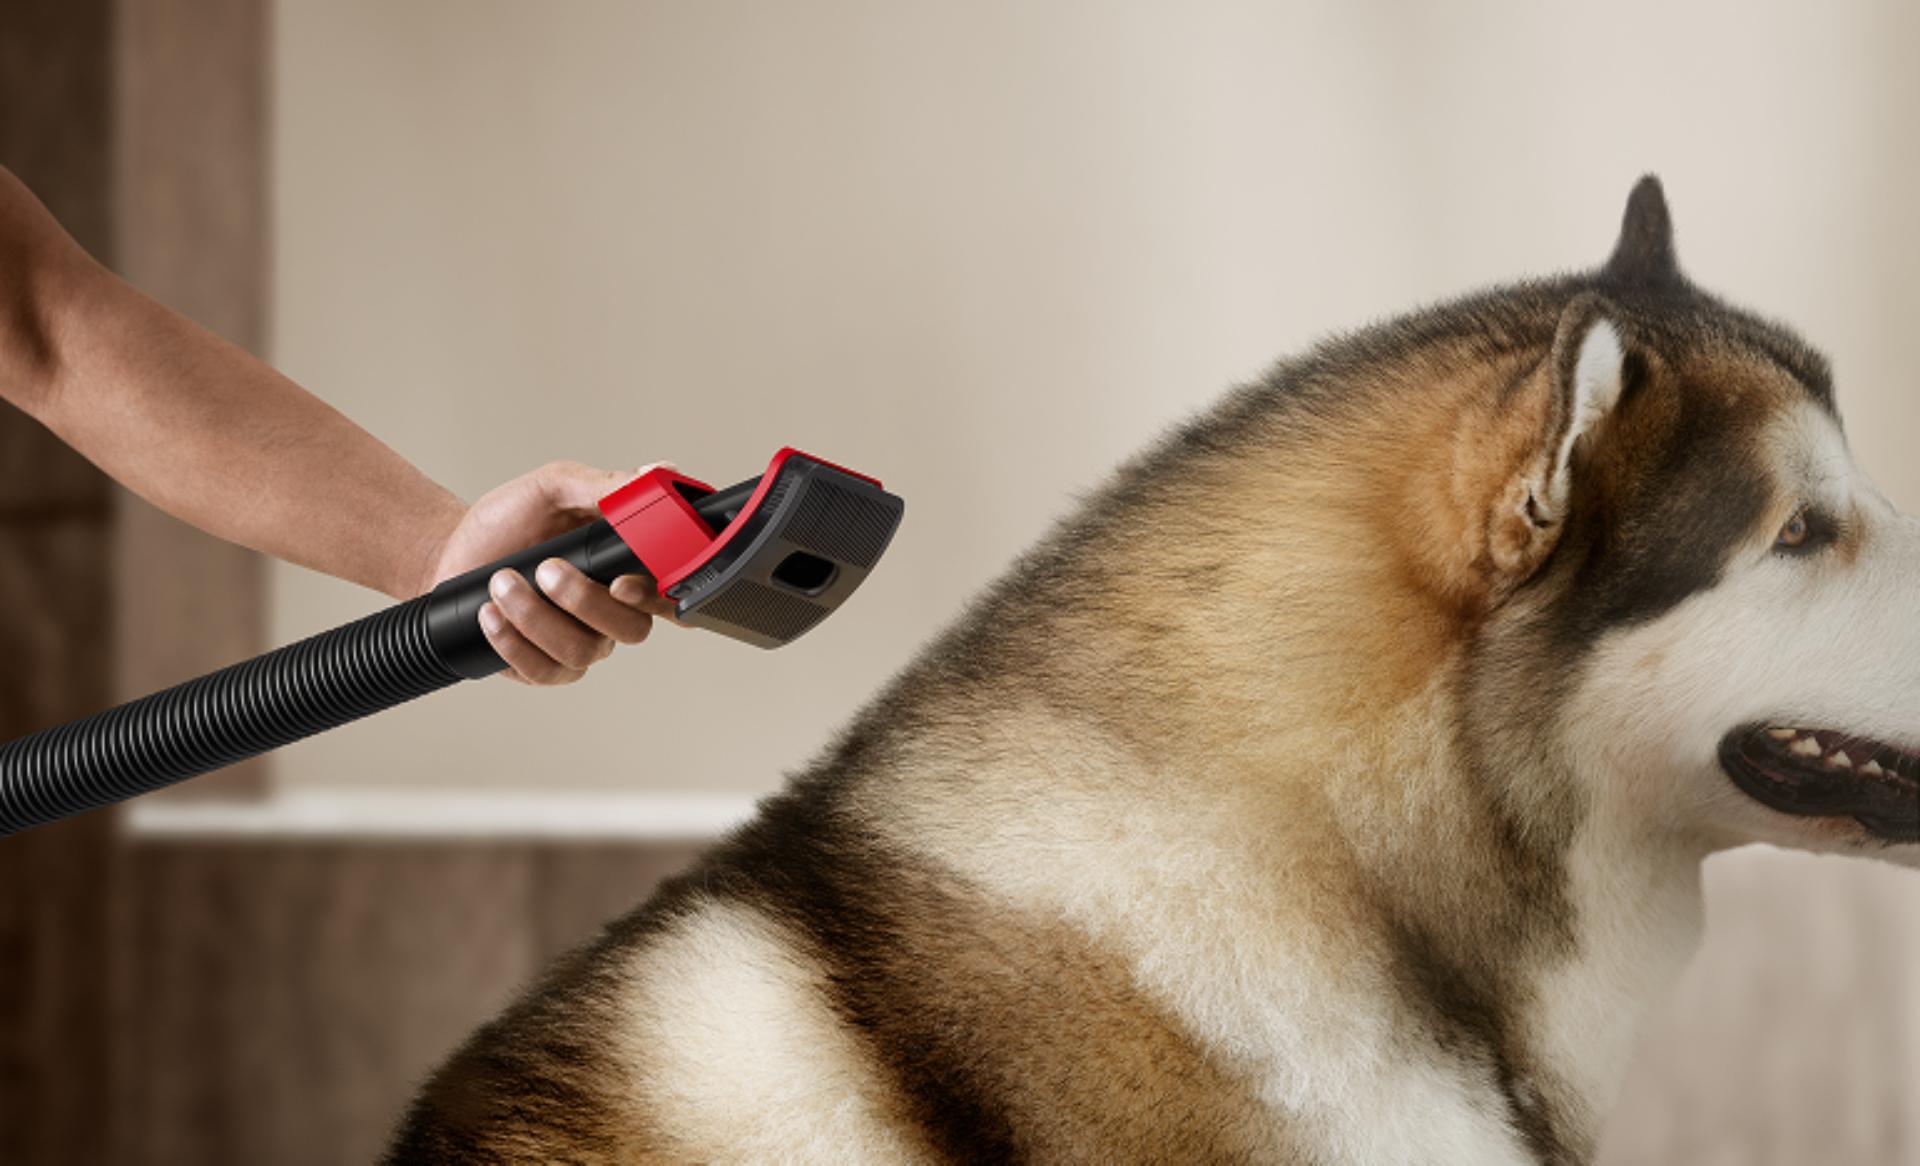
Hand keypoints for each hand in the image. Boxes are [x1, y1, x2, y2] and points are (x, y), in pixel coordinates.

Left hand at [421, 461, 677, 684]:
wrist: (455, 550)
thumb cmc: (510, 522)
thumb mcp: (555, 488)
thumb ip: (607, 485)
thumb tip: (657, 474)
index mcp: (627, 567)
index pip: (669, 595)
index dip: (659, 598)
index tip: (621, 582)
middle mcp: (613, 610)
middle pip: (632, 630)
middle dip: (584, 602)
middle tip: (545, 570)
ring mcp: (581, 641)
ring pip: (583, 652)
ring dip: (536, 617)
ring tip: (501, 581)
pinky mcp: (546, 666)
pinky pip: (544, 670)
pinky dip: (514, 642)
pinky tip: (491, 613)